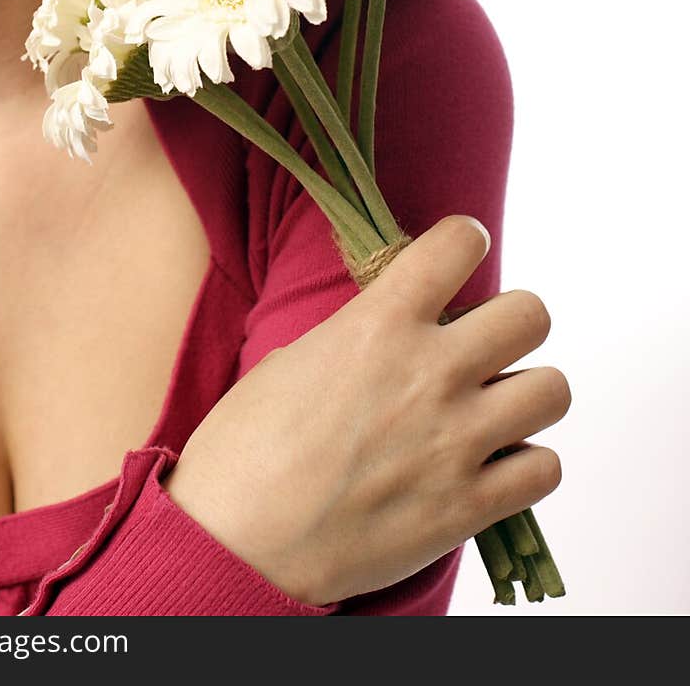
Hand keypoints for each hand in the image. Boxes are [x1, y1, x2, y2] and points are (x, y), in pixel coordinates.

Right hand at [160, 214, 570, 605]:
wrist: (235, 545)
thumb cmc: (244, 449)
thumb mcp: (293, 360)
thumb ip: (360, 336)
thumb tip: (392, 333)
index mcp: (379, 325)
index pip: (460, 243)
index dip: (463, 244)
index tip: (457, 257)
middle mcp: (430, 373)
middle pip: (531, 314)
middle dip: (511, 325)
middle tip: (482, 346)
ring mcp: (456, 442)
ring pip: (553, 390)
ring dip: (525, 395)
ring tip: (491, 409)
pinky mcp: (468, 507)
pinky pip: (545, 468)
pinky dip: (524, 466)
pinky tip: (489, 466)